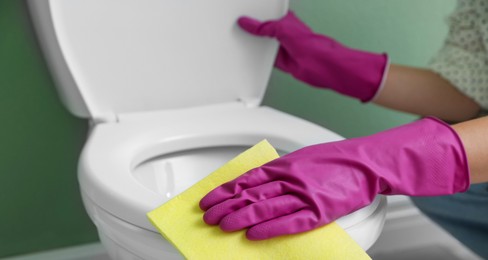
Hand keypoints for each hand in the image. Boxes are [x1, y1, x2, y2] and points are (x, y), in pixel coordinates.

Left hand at [200, 117, 469, 239]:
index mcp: (284, 164)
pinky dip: (270, 229)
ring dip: (241, 217)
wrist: (365, 163)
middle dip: (226, 206)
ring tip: (223, 226)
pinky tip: (254, 235)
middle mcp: (290, 178)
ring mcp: (304, 195)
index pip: (246, 179)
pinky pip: (290, 222)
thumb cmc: (334, 159)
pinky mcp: (319, 211)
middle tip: (209, 216)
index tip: (210, 199)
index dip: (225, 190)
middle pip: (250, 194)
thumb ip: (279, 171)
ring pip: (265, 208)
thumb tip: (256, 183)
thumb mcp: (301, 158)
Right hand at [238, 11, 388, 101]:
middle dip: (253, 31)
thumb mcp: (281, 28)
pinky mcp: (280, 62)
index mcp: (286, 20)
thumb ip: (262, 27)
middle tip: (238, 27)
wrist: (319, 66)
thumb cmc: (311, 44)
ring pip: (263, 45)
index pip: (267, 15)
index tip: (242, 15)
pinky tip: (250, 56)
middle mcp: (284, 34)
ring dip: (255, 45)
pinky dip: (258, 59)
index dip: (256, 15)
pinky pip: (265, 59)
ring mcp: (282, 48)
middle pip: (263, 31)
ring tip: (241, 41)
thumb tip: (247, 22)